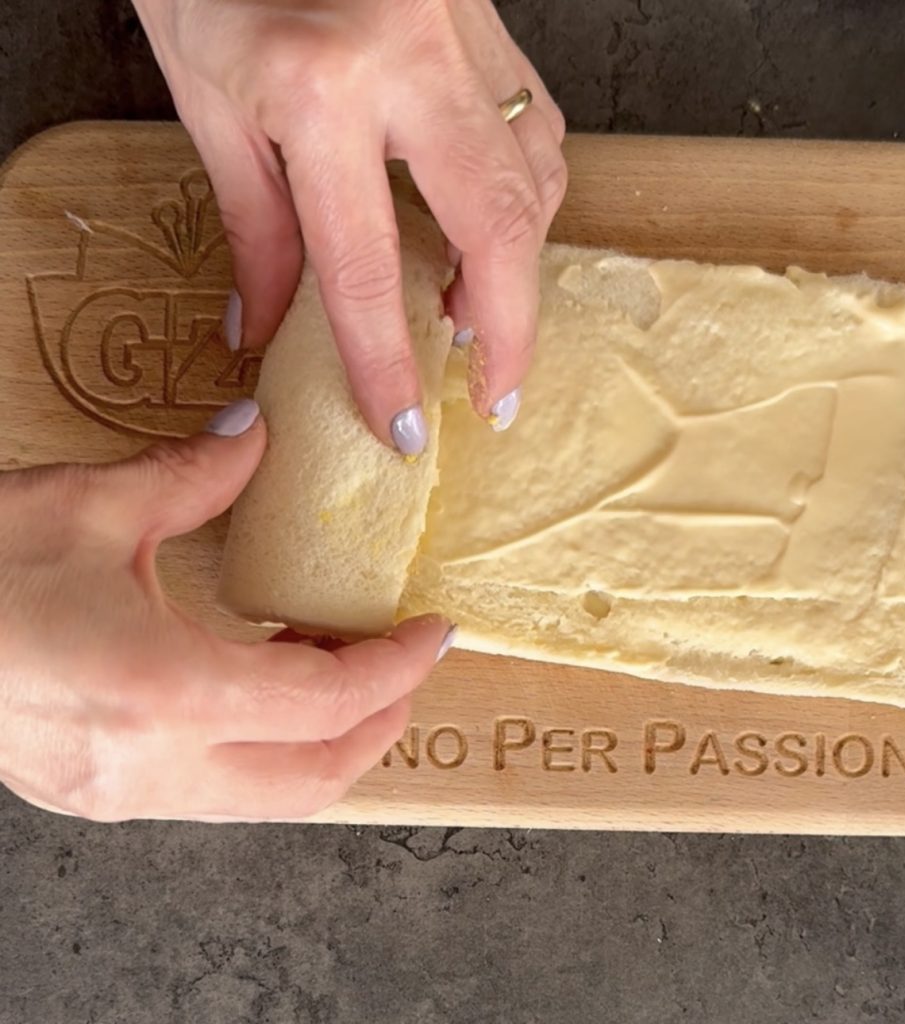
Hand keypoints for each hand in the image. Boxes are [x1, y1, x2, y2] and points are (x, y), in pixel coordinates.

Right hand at [0, 400, 452, 821]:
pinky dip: (269, 747)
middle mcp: (151, 766)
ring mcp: (122, 794)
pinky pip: (220, 790)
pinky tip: (263, 683)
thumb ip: (196, 476)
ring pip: (271, 798)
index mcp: (163, 693)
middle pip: (316, 778)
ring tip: (340, 664)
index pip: (326, 703)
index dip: (396, 669)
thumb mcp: (90, 503)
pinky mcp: (100, 793)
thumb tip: (256, 439)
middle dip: (380, 723)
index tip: (431, 632)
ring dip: (327, 740)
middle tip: (403, 660)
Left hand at [133, 0, 567, 450]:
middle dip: (507, 332)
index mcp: (319, 87)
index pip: (364, 267)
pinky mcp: (487, 23)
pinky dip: (528, 197)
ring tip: (480, 319)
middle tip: (495, 396)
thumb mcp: (206, 98)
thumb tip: (268, 327)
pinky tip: (498, 231)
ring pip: (536, 178)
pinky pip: (535, 127)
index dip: (386, 363)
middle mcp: (410, 62)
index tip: (402, 425)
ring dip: (521, 267)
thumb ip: (254, 224)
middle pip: (497, 230)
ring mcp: (464, 36)